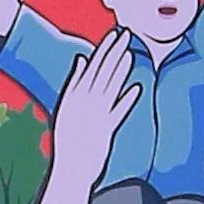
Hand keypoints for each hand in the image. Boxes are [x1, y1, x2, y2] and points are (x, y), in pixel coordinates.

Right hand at [48, 30, 142, 191]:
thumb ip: (75, 81)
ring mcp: (95, 116)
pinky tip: (136, 88)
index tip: (114, 35)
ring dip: (120, 71)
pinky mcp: (106, 130)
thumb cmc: (69, 137)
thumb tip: (82, 58)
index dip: (104, 49)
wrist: (71, 169)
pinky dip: (126, 100)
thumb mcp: (67, 105)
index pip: (92, 67)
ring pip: (110, 87)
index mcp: (74, 95)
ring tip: (130, 54)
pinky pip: (118, 112)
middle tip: (126, 34)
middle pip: (102, 73)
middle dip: (114, 52)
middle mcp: (84, 103)